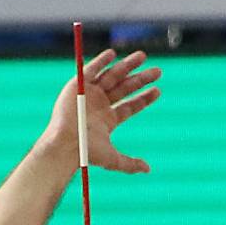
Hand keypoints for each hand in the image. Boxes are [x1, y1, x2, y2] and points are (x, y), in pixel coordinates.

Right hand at [40, 48, 160, 174]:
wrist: (66, 143)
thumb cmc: (87, 153)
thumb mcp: (113, 160)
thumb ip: (130, 164)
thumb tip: (148, 170)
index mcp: (108, 119)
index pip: (130, 105)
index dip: (144, 98)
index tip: (158, 90)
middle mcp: (100, 104)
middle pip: (125, 88)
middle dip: (141, 78)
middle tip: (158, 71)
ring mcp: (89, 94)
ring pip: (112, 76)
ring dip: (127, 65)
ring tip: (143, 56)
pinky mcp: (77, 85)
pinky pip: (91, 70)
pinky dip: (101, 61)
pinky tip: (113, 54)